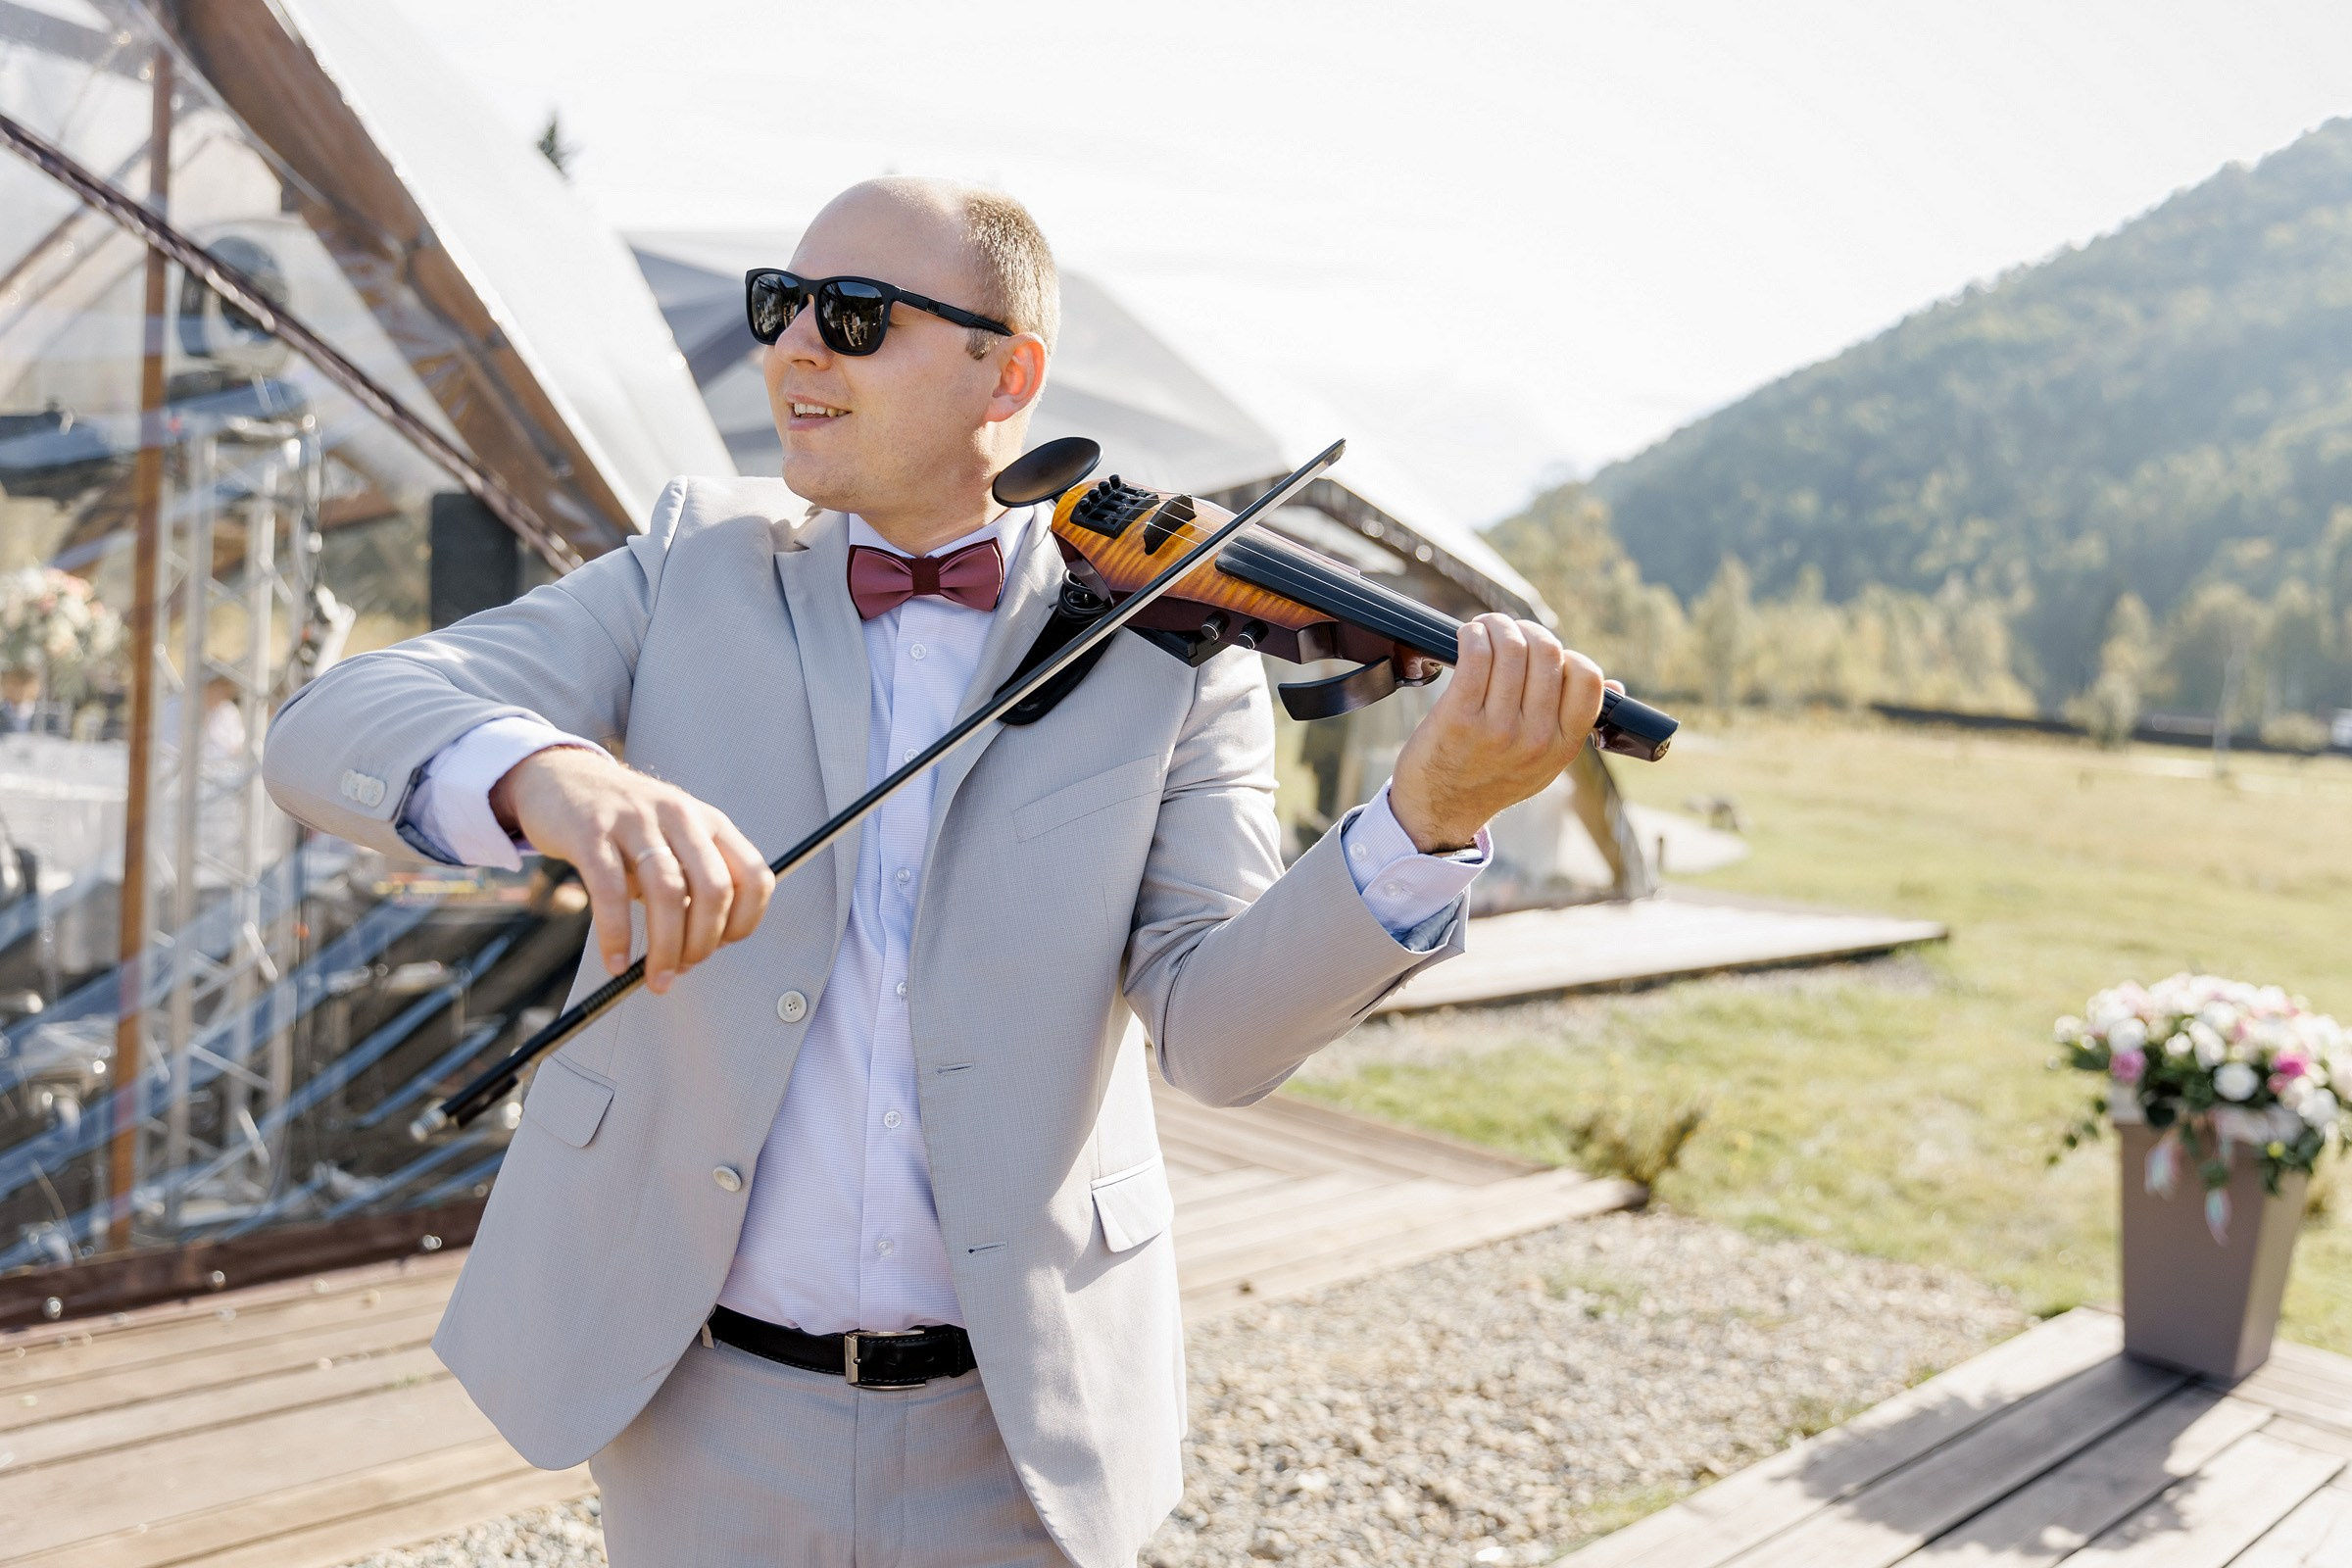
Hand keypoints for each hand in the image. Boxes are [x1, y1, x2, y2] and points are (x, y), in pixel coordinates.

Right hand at [490, 747, 775, 993]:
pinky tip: (616, 962)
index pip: (754, 876)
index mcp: (710, 822)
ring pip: (667, 893)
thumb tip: (701, 947)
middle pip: (714, 889)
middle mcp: (680, 816)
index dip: (745, 921)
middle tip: (684, 968)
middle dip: (704, 942)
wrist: (563, 777)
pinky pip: (609, 892)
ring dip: (666, 947)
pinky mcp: (591, 832)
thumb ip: (694, 880)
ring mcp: (636, 821)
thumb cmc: (626, 823)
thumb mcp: (675, 838)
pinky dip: (616, 936)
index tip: (722, 946)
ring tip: (656, 978)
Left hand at [1387, 614, 1617, 852]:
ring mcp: (1497, 728)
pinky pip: (1476, 655)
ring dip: (1497, 626)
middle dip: (1527, 631)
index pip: (1588, 678)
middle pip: (1546, 653)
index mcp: (1564, 745)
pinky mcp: (1459, 718)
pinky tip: (1469, 636)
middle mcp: (1536, 738)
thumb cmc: (1494, 777)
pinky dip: (1474, 635)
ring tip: (1486, 628)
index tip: (1545, 655)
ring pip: (1511, 647)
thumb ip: (1575, 724)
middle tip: (1509, 632)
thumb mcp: (1547, 762)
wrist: (1441, 808)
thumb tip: (1616, 686)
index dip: (1568, 655)